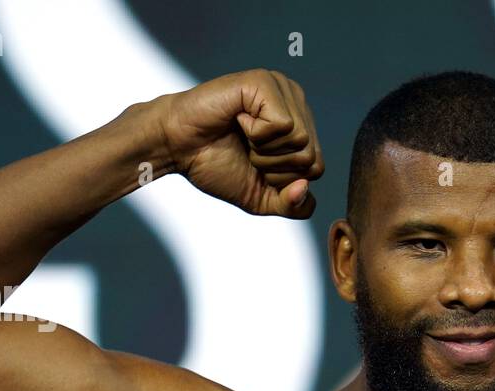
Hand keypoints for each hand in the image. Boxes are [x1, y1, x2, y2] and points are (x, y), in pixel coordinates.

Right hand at [156, 68, 323, 217]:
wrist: (177, 148)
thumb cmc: (216, 165)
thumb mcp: (262, 198)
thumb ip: (292, 205)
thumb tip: (305, 187)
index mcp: (301, 124)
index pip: (316, 168)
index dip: (283, 179)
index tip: (254, 163)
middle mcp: (296, 101)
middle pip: (310, 157)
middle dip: (274, 167)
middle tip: (246, 149)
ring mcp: (282, 88)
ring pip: (300, 141)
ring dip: (264, 151)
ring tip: (242, 134)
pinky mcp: (265, 82)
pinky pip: (284, 125)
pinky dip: (256, 134)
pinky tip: (238, 119)